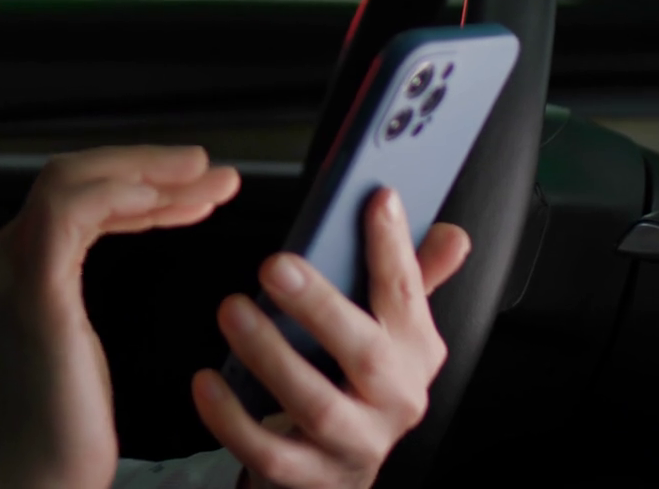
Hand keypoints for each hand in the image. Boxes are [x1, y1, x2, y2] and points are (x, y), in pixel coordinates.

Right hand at [0, 146, 241, 488]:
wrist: (32, 475)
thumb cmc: (60, 425)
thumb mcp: (74, 337)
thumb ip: (76, 285)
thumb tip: (121, 247)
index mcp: (6, 267)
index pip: (70, 196)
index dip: (135, 183)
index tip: (193, 187)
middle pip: (70, 177)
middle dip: (148, 166)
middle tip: (211, 170)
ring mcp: (9, 269)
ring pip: (72, 182)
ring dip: (145, 173)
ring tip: (205, 176)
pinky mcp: (34, 287)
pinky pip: (71, 214)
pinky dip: (119, 195)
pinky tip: (163, 199)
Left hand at [192, 188, 471, 488]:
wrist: (338, 472)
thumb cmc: (359, 387)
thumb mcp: (390, 336)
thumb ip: (412, 281)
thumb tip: (452, 234)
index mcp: (415, 354)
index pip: (406, 294)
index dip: (393, 247)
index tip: (376, 199)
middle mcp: (394, 400)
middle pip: (364, 352)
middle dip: (320, 305)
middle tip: (274, 264)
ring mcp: (354, 442)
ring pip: (316, 404)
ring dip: (271, 355)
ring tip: (232, 310)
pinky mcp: (311, 476)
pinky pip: (270, 453)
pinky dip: (233, 419)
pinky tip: (206, 381)